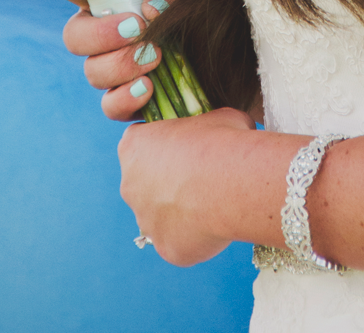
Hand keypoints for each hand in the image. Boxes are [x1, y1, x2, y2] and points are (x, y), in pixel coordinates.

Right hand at [44, 0, 182, 119]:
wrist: (219, 45)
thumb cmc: (195, 3)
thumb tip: (152, 3)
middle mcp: (100, 30)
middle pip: (73, 36)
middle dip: (101, 34)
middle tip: (135, 28)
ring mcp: (109, 66)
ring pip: (92, 72)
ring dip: (121, 64)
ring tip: (155, 56)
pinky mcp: (125, 98)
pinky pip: (111, 106)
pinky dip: (126, 98)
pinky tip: (148, 87)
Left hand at [119, 107, 256, 264]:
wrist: (234, 183)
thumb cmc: (223, 141)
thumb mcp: (215, 117)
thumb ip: (203, 126)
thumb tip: (218, 132)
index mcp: (133, 145)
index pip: (143, 143)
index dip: (167, 145)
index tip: (188, 147)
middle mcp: (129, 184)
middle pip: (146, 182)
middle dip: (169, 181)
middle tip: (201, 176)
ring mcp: (145, 220)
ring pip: (161, 216)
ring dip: (180, 210)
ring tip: (212, 201)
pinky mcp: (165, 248)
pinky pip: (179, 241)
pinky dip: (195, 235)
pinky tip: (216, 222)